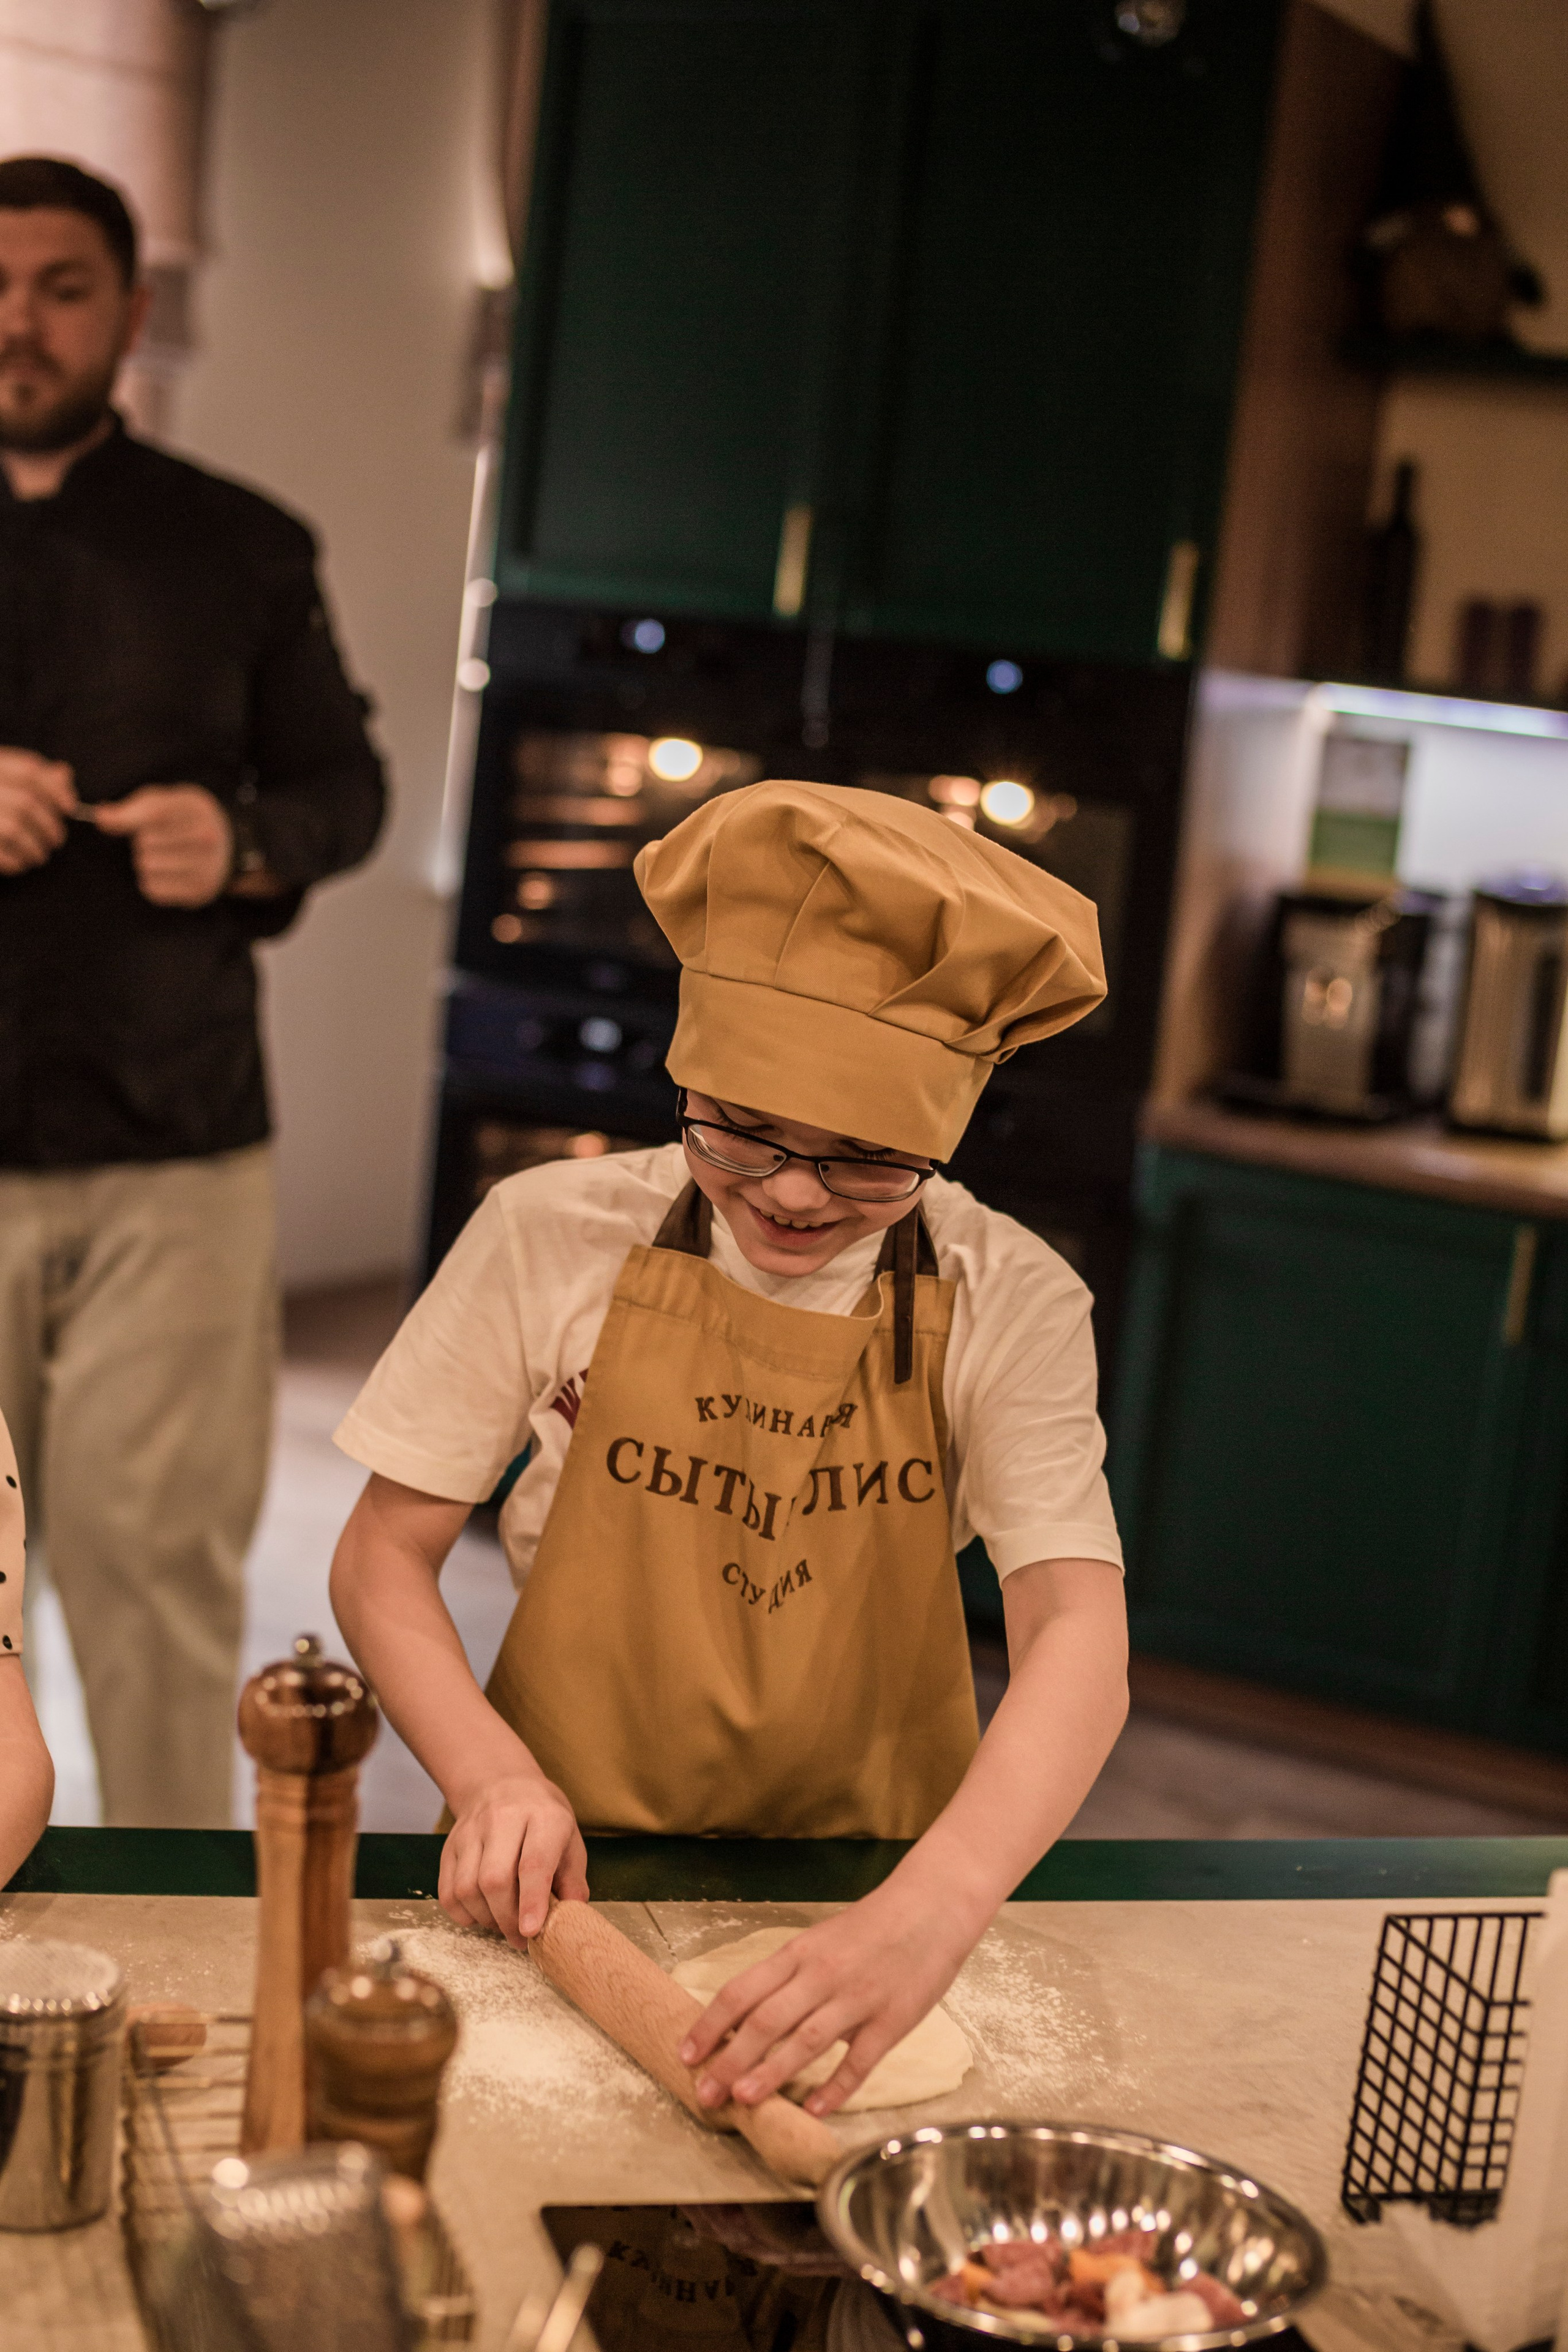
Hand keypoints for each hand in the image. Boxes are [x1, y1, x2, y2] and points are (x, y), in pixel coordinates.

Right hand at [0, 748, 75, 873]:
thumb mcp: (2, 778)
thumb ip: (30, 775)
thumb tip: (64, 774)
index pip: (29, 771)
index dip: (55, 789)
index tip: (70, 806)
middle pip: (26, 803)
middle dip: (49, 824)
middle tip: (57, 839)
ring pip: (13, 830)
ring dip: (35, 847)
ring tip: (40, 855)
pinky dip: (14, 862)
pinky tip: (19, 864)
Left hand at [92, 785, 232, 907]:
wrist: (228, 845)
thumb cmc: (186, 819)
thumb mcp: (166, 802)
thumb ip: (133, 808)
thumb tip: (101, 818)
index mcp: (197, 811)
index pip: (152, 814)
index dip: (128, 819)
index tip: (111, 820)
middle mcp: (206, 839)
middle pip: (145, 844)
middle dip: (143, 842)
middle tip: (158, 840)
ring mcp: (205, 868)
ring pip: (147, 867)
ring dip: (146, 863)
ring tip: (163, 856)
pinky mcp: (198, 892)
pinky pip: (153, 889)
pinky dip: (152, 881)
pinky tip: (167, 873)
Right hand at [438, 1770, 588, 1946]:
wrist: (500, 1783)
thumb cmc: (542, 1818)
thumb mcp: (569, 1839)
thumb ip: (572, 1879)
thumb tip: (572, 1917)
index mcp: (543, 1817)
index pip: (533, 1863)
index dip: (532, 1901)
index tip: (531, 1931)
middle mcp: (502, 1819)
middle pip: (495, 1880)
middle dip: (507, 1919)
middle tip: (521, 1938)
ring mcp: (471, 1832)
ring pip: (467, 1888)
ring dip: (486, 1919)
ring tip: (504, 1924)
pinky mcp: (449, 1845)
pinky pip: (448, 1892)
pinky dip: (464, 1914)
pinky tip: (482, 1914)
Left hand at [678, 1879, 978, 2117]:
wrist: (931, 1907)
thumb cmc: (870, 1928)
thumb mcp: (820, 1942)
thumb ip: (788, 1977)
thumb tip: (744, 2019)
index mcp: (799, 1953)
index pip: (742, 1990)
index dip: (710, 2024)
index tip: (686, 2053)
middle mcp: (822, 1975)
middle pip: (766, 2020)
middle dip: (731, 2059)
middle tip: (705, 2094)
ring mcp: (857, 1998)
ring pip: (806, 2040)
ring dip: (772, 2072)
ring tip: (744, 2099)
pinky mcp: (891, 2020)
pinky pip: (859, 2061)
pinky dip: (836, 2087)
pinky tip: (815, 2109)